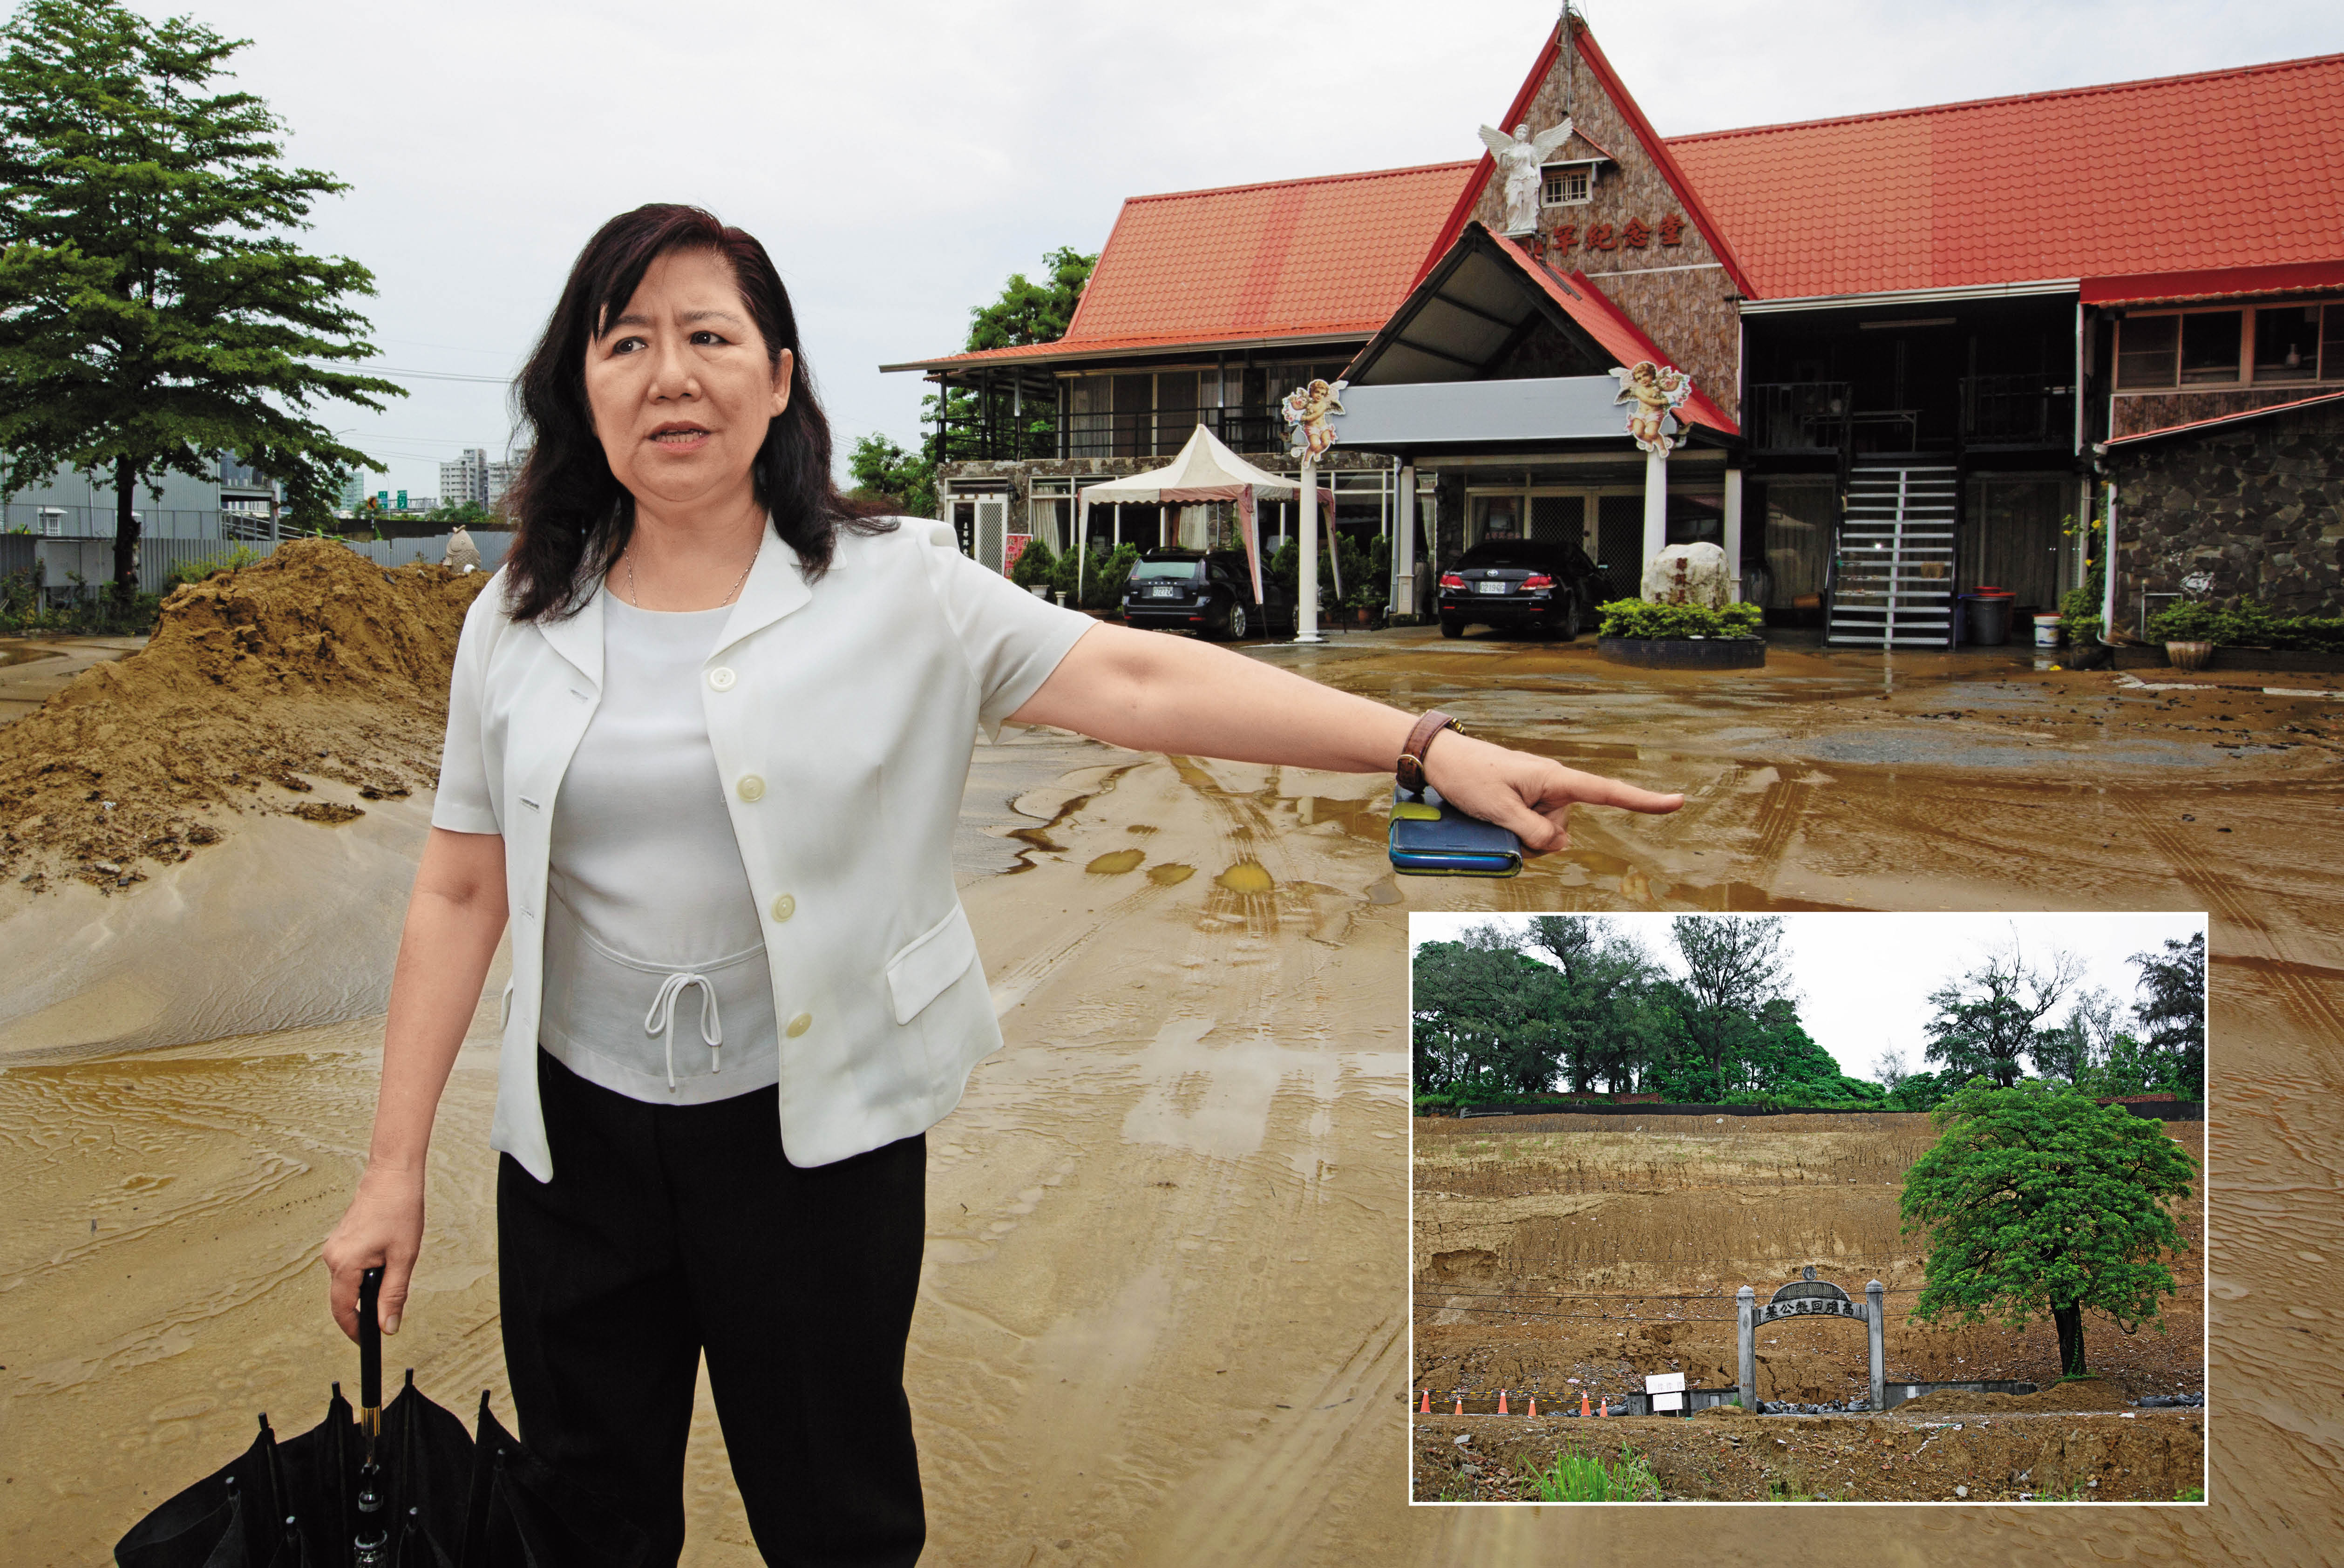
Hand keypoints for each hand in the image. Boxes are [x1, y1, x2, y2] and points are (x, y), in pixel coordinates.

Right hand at [323, 1166, 425, 1341]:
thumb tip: (387, 1327)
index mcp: (344, 1264)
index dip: (354, 1330)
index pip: (342, 1310)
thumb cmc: (399, 1210)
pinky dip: (366, 1271)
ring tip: (394, 1265)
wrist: (392, 1176)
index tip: (368, 1342)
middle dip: (367, 1305)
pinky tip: (386, 1255)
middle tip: (393, 1299)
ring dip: (369, 1285)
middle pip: (345, 1297)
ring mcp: (334, 1248)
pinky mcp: (340, 1241)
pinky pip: (350, 1267)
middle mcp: (332, 1257)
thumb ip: (394, 1295)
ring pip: (349, 1281)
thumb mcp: (403, 1258)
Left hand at [1423, 730, 1680, 854]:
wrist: (1442, 760)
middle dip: (1536, 839)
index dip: (1644, 800)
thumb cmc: (1470, 777)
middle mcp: (1553, 786)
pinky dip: (1517, 832)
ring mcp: (1539, 796)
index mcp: (1554, 779)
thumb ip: (1533, 832)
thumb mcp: (1500, 810)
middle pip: (1562, 832)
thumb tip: (1560, 845)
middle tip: (1500, 816)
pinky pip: (1531, 832)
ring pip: (1545, 836)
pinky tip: (1495, 816)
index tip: (1677, 801)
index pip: (1607, 792)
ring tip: (1493, 810)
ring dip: (1522, 836)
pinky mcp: (1526, 802)